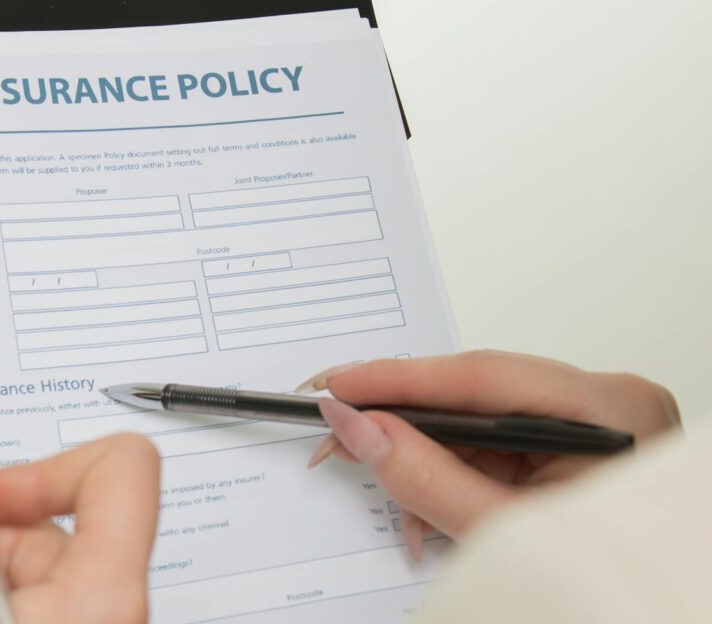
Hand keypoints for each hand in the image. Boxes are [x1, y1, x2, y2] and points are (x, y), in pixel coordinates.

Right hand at [297, 350, 679, 558]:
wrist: (652, 614)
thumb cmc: (609, 585)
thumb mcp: (505, 532)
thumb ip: (427, 478)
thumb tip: (362, 430)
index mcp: (606, 409)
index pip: (481, 375)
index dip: (398, 378)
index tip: (339, 386)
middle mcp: (604, 404)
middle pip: (477, 396)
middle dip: (404, 422)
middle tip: (340, 427)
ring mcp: (591, 427)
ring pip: (481, 425)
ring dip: (427, 460)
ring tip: (391, 495)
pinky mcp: (575, 452)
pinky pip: (499, 451)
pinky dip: (458, 478)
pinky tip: (431, 511)